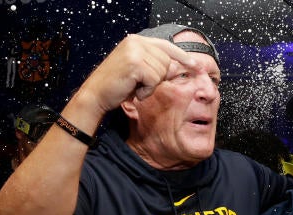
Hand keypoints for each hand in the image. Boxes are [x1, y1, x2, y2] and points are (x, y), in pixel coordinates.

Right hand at [73, 33, 197, 117]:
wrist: (96, 95)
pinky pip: (154, 80)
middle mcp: (136, 41)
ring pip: (162, 72)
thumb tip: (179, 67)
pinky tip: (133, 90)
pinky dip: (146, 90)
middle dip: (158, 78)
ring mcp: (135, 51)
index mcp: (136, 41)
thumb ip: (157, 66)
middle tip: (140, 84)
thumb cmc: (117, 86)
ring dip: (151, 85)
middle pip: (167, 62)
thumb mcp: (140, 73)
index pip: (167, 46)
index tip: (197, 65)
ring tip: (134, 86)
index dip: (183, 57)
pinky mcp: (135, 63)